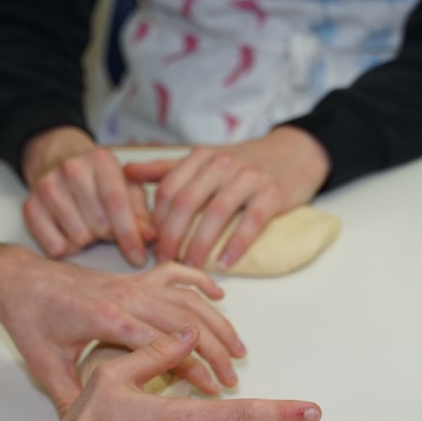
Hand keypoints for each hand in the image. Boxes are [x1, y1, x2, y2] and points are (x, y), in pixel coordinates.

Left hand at [0, 248, 245, 412]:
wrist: (20, 280)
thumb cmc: (31, 321)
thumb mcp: (45, 366)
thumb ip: (70, 399)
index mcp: (106, 319)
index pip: (163, 345)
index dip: (192, 367)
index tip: (211, 390)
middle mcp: (126, 296)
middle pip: (186, 321)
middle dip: (215, 351)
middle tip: (231, 379)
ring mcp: (133, 283)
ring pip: (189, 299)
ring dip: (217, 323)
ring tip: (238, 349)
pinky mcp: (134, 276)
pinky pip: (176, 272)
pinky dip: (200, 281)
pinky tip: (220, 296)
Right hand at [20, 126, 154, 265]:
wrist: (63, 164)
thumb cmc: (104, 183)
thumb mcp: (130, 190)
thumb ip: (142, 214)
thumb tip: (150, 237)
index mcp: (101, 160)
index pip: (116, 203)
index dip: (130, 235)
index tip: (139, 258)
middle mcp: (71, 169)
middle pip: (98, 225)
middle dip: (110, 236)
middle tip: (109, 229)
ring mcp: (47, 186)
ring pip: (78, 238)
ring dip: (90, 241)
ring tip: (90, 227)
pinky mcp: (30, 206)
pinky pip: (55, 247)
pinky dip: (69, 248)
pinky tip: (72, 232)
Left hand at [124, 126, 330, 269]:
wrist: (295, 153)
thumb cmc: (246, 163)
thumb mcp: (205, 160)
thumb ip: (166, 169)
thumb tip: (125, 173)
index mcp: (200, 157)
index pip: (167, 190)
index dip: (156, 221)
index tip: (151, 246)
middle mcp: (221, 163)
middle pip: (186, 203)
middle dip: (171, 237)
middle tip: (166, 263)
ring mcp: (249, 177)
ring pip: (215, 214)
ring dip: (200, 245)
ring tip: (192, 267)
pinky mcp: (273, 192)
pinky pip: (251, 221)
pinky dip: (237, 244)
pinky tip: (227, 262)